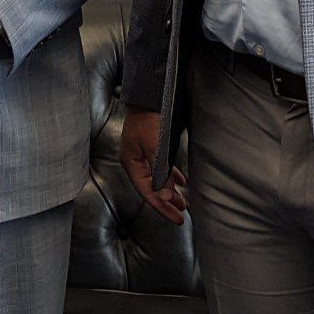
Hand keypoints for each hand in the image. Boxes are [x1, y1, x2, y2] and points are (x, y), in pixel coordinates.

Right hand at [120, 106, 185, 224]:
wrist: (149, 95)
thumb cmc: (149, 118)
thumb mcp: (156, 147)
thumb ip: (160, 173)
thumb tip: (164, 197)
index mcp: (132, 163)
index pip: (147, 193)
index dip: (162, 207)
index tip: (176, 218)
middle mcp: (136, 161)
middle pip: (151, 188)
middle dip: (166, 202)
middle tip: (181, 214)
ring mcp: (142, 153)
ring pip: (157, 179)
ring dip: (169, 190)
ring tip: (181, 201)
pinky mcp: (151, 146)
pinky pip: (160, 167)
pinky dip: (170, 176)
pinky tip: (179, 180)